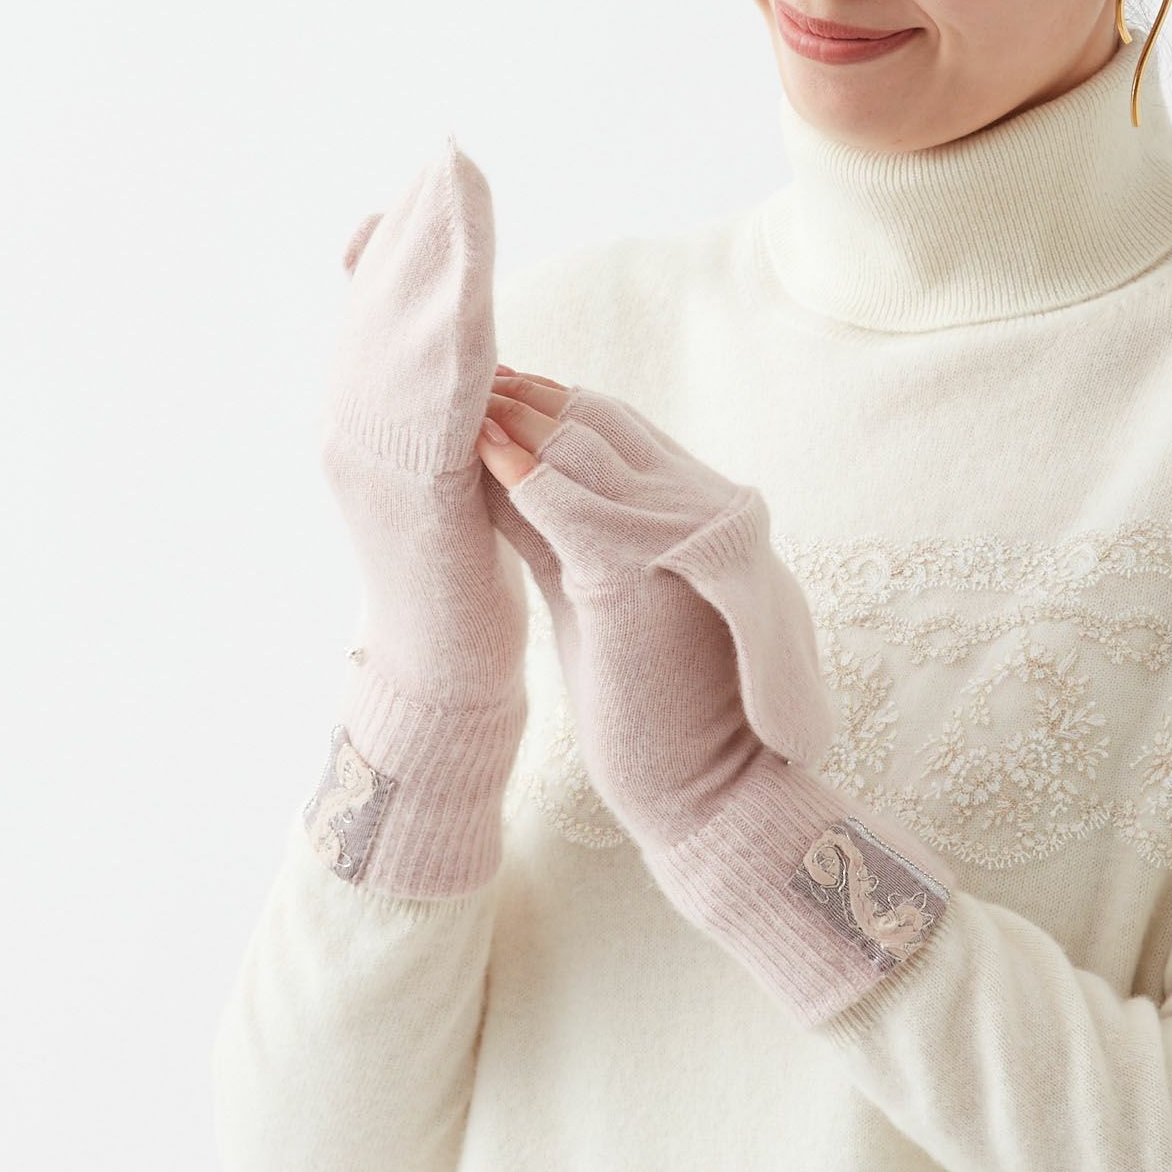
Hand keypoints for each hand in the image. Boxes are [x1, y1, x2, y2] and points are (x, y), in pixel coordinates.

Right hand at [306, 138, 531, 896]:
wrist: (443, 677)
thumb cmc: (460, 578)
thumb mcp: (455, 470)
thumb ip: (454, 406)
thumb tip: (474, 350)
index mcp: (363, 419)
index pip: (382, 309)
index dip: (408, 241)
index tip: (438, 174)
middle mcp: (351, 427)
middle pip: (383, 306)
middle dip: (420, 229)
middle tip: (448, 157)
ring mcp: (373, 458)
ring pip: (402, 337)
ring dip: (432, 260)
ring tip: (458, 193)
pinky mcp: (416, 492)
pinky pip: (434, 400)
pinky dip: (451, 339)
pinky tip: (474, 294)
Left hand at [475, 372, 826, 846]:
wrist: (711, 793)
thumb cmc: (657, 709)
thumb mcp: (603, 599)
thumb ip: (566, 534)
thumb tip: (500, 473)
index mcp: (703, 513)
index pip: (619, 431)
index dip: (552, 404)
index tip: (495, 387)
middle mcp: (701, 509)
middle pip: (601, 424)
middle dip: (529, 397)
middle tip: (467, 378)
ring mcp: (675, 536)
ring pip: (582, 448)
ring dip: (516, 418)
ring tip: (461, 398)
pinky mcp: (638, 573)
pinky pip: (567, 503)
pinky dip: (519, 471)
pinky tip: (479, 450)